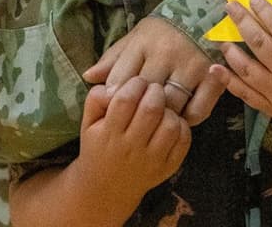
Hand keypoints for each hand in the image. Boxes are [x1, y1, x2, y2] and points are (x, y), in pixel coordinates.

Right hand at [75, 78, 191, 198]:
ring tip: (161, 108)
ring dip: (169, 110)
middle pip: (151, 109)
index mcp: (109, 135)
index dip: (134, 84)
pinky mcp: (168, 167)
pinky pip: (183, 140)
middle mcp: (131, 149)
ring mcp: (151, 160)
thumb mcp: (88, 124)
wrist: (107, 189)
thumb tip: (109, 84)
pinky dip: (181, 126)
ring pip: (170, 125)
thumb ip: (95, 100)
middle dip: (155, 91)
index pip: (125, 100)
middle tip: (153, 90)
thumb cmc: (98, 148)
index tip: (137, 82)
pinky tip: (170, 123)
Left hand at [83, 17, 226, 124]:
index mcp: (143, 43)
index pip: (120, 80)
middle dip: (137, 112)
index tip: (112, 110)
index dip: (113, 99)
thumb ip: (114, 58)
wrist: (205, 11)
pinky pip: (197, 110)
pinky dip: (187, 119)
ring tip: (155, 124)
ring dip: (162, 118)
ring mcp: (191, 65)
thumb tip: (89, 77)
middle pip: (144, 96)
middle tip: (134, 123)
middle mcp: (166, 53)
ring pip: (171, 106)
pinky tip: (179, 117)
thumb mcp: (136, 37)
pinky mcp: (211, 75)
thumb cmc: (164, 30)